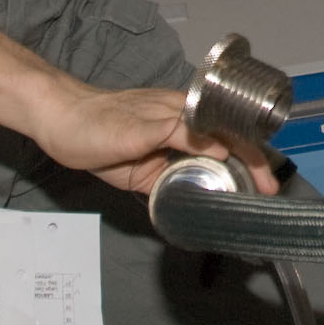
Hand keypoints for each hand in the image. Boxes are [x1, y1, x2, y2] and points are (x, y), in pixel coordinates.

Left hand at [31, 81, 278, 198]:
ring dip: (224, 186)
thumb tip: (218, 146)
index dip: (251, 155)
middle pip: (223, 151)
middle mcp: (181, 132)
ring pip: (204, 169)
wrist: (57, 125)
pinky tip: (205, 211)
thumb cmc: (94, 119)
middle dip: (247, 173)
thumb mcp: (138, 126)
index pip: (228, 132)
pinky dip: (195, 197)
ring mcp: (165, 153)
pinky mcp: (149, 172)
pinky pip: (179, 186)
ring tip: (242, 208)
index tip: (266, 181)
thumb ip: (178, 133)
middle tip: (263, 198)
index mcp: (184, 113)